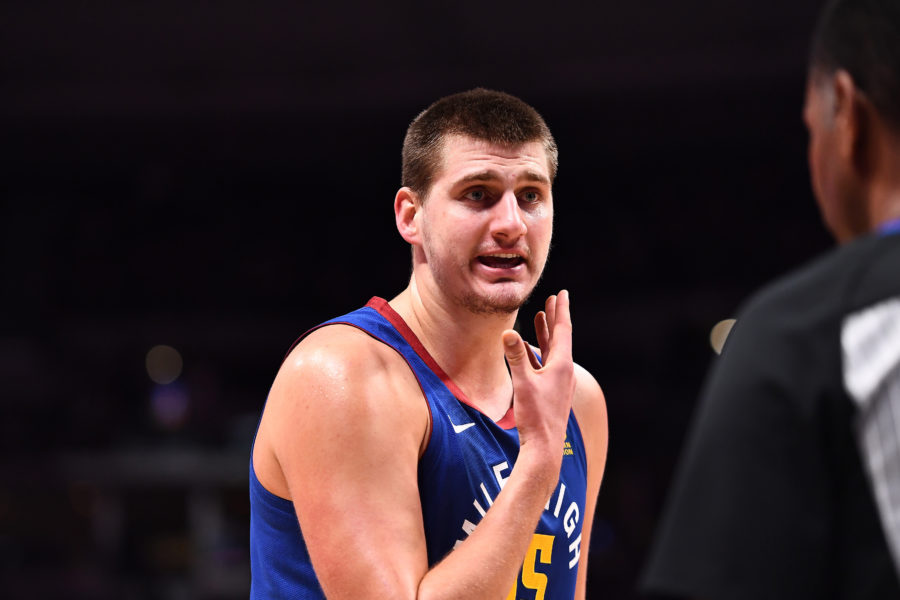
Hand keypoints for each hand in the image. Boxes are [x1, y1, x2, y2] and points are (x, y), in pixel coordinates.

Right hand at [502, 291, 575, 473]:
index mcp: (561, 366)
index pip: (562, 330)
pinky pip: (545, 365)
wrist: (544, 449)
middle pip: (559, 338)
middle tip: (552, 300)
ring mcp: (559, 383)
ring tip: (540, 318)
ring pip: (551, 351)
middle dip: (554, 318)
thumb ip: (516, 356)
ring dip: (545, 334)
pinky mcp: (552, 392)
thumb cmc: (535, 417)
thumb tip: (508, 332)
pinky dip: (538, 353)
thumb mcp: (523, 383)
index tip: (561, 294)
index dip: (560, 311)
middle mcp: (564, 372)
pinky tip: (529, 351)